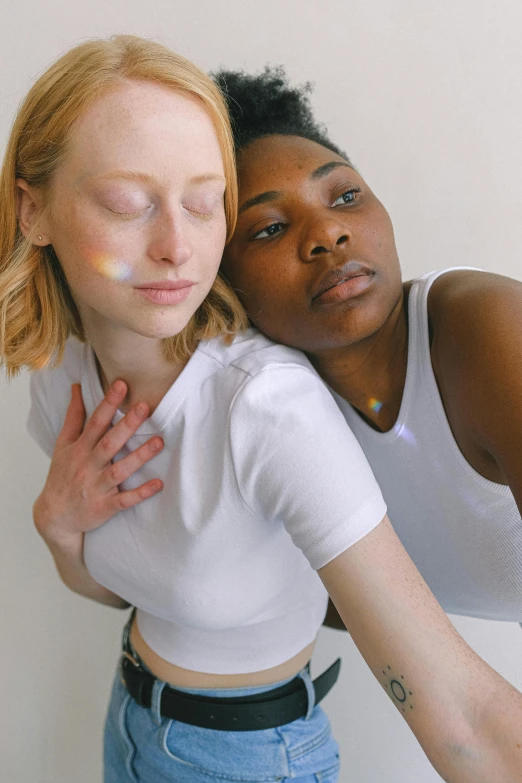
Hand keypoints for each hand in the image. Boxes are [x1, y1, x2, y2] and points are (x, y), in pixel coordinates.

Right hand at [33, 380, 163, 545]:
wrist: (54, 516)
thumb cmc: (62, 475)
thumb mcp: (63, 444)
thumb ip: (73, 416)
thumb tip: (77, 387)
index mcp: (80, 448)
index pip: (95, 422)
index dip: (108, 403)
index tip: (122, 384)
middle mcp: (88, 466)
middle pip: (109, 443)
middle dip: (127, 425)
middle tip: (145, 407)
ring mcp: (97, 487)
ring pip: (120, 471)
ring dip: (139, 457)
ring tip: (159, 442)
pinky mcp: (105, 506)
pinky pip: (125, 500)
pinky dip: (141, 493)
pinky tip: (158, 484)